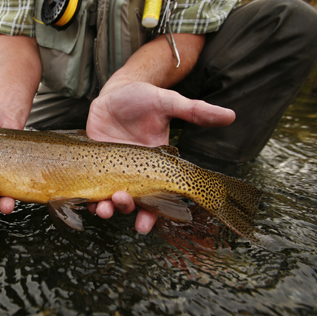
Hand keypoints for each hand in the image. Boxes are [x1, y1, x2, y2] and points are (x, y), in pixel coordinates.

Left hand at [86, 82, 235, 232]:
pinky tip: (85, 200)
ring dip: (106, 207)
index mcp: (155, 165)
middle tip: (122, 201)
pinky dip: (87, 196)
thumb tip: (230, 115)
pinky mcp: (93, 163)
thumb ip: (195, 111)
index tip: (146, 224)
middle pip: (132, 202)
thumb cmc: (144, 97)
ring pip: (109, 198)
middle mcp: (133, 172)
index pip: (156, 197)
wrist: (116, 91)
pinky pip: (90, 186)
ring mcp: (112, 169)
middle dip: (127, 209)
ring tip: (103, 207)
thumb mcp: (169, 102)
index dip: (152, 214)